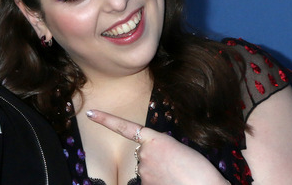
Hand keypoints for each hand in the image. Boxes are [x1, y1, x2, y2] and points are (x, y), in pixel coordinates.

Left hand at [86, 110, 227, 184]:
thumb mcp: (179, 149)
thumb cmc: (199, 170)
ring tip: (177, 176)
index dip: (106, 120)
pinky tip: (172, 183)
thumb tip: (154, 159)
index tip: (91, 113)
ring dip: (158, 173)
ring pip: (146, 171)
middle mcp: (144, 154)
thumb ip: (161, 148)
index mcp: (155, 139)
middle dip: (155, 161)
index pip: (124, 127)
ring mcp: (143, 171)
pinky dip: (158, 182)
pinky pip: (148, 182)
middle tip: (176, 167)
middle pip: (143, 155)